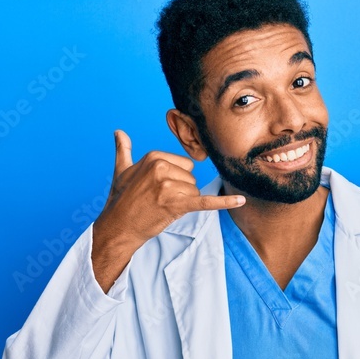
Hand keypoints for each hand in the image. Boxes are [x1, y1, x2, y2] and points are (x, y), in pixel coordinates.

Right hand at [91, 129, 244, 292]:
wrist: (118, 226)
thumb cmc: (121, 199)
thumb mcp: (121, 170)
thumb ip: (123, 149)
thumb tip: (119, 132)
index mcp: (153, 156)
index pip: (184, 164)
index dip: (176, 178)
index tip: (158, 187)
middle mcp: (162, 168)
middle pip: (191, 178)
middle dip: (180, 191)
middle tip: (159, 200)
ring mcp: (169, 186)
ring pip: (195, 191)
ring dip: (183, 202)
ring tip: (162, 207)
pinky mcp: (177, 205)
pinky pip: (206, 201)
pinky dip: (224, 202)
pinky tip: (240, 200)